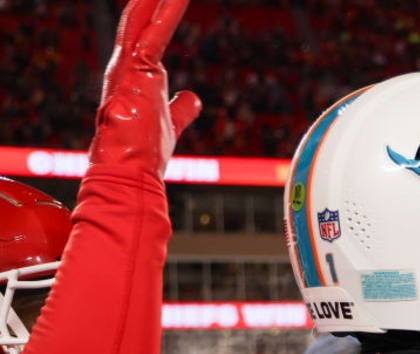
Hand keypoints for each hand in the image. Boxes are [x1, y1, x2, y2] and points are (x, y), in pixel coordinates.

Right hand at [88, 0, 200, 176]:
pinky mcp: (137, 70)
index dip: (157, 17)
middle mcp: (124, 66)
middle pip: (138, 21)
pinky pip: (156, 31)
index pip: (144, 36)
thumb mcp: (171, 122)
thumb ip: (182, 108)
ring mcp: (127, 66)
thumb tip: (194, 98)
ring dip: (157, 0)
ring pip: (142, 19)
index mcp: (132, 76)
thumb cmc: (146, 152)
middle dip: (151, 0)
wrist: (129, 169)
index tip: (168, 0)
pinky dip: (168, 10)